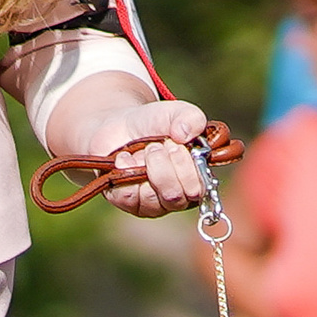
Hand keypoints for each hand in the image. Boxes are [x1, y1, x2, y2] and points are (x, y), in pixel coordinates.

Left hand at [45, 91, 212, 218]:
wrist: (118, 126)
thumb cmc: (152, 124)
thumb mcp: (174, 113)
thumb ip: (190, 117)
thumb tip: (186, 134)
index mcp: (195, 179)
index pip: (199, 189)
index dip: (186, 166)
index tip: (174, 144)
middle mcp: (177, 197)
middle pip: (175, 197)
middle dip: (164, 166)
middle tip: (155, 146)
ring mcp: (152, 203)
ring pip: (151, 198)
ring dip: (146, 167)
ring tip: (143, 150)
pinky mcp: (128, 203)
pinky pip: (128, 196)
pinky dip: (126, 172)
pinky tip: (125, 159)